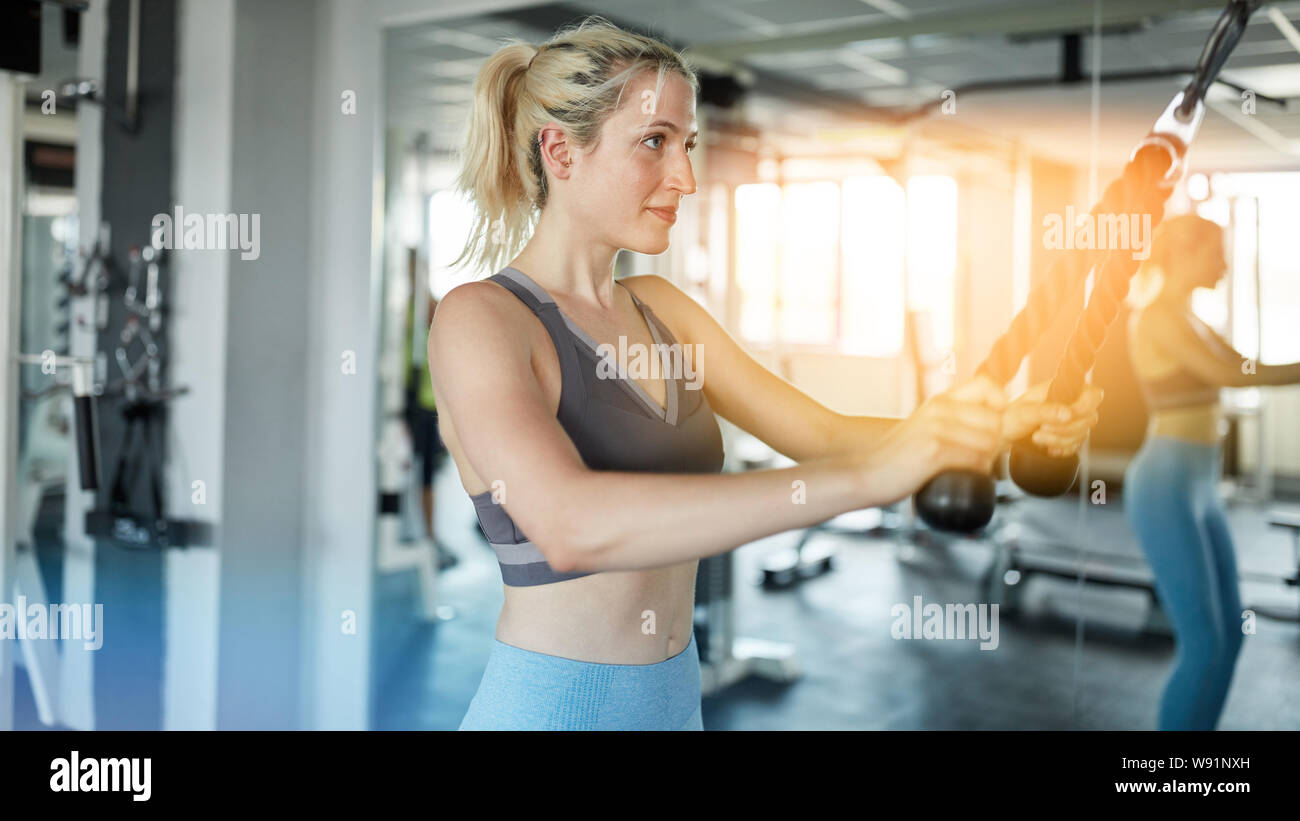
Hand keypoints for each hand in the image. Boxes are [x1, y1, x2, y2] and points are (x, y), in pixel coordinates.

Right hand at [863, 374, 1006, 501]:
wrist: (867, 474)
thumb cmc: (899, 459)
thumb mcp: (926, 428)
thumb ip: (957, 422)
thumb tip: (999, 429)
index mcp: (939, 400)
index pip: (989, 386)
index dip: (1000, 405)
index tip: (993, 426)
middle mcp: (940, 408)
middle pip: (996, 421)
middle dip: (994, 443)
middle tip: (976, 458)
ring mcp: (937, 427)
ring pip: (990, 442)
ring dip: (984, 461)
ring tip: (963, 468)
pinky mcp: (935, 449)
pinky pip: (976, 460)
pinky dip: (974, 473)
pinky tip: (956, 476)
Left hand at [1002, 380, 1102, 457]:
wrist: (1004, 433)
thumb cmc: (1011, 416)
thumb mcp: (1025, 411)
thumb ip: (1046, 410)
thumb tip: (1068, 413)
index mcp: (1064, 389)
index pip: (1093, 394)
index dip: (1086, 406)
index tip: (1068, 415)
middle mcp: (1072, 404)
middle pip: (1090, 418)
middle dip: (1066, 427)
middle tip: (1042, 428)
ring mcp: (1073, 422)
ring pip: (1082, 434)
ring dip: (1060, 439)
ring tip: (1037, 437)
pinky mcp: (1070, 438)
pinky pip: (1075, 446)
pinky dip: (1062, 449)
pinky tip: (1048, 448)